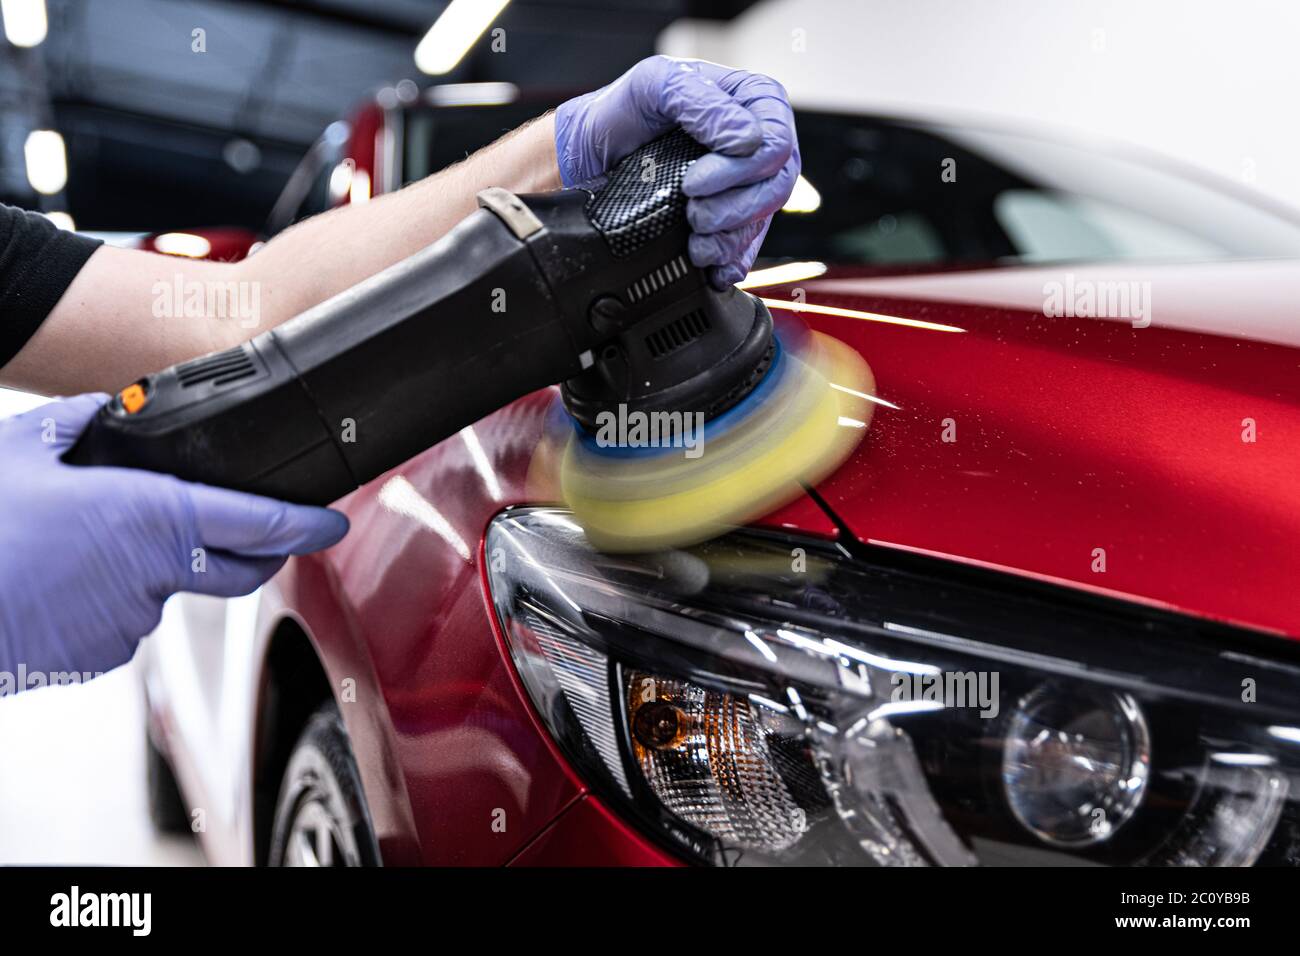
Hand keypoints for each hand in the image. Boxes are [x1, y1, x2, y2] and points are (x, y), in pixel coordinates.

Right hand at [0, 394, 347, 683]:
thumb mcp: (25, 447)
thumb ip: (81, 425)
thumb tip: (104, 415)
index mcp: (150, 517)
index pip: (259, 524)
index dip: (305, 524)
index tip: (330, 522)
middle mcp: (153, 575)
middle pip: (236, 570)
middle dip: (259, 553)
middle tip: (262, 534)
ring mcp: (128, 622)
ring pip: (170, 591)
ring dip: (157, 568)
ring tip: (92, 543)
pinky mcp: (98, 656)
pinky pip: (126, 620)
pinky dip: (116, 599)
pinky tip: (69, 579)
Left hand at [555, 55, 799, 288]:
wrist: (588, 155)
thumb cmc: (621, 112)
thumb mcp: (654, 85)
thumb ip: (702, 102)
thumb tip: (747, 139)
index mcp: (750, 101)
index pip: (777, 139)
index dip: (745, 167)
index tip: (696, 179)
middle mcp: (753, 144)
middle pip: (776, 185)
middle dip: (735, 205)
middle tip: (692, 207)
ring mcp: (743, 185)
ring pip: (761, 220)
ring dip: (727, 236)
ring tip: (693, 235)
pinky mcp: (727, 222)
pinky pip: (745, 250)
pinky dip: (727, 262)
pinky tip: (708, 265)